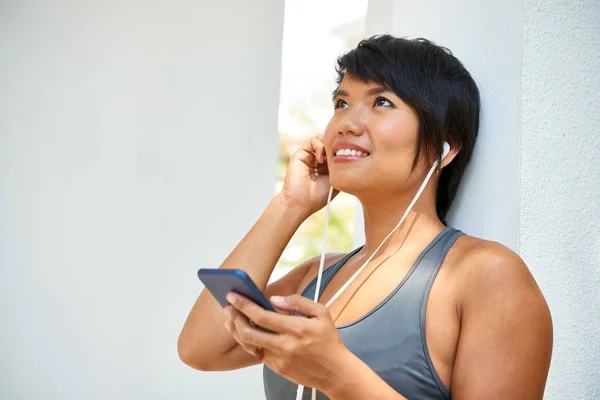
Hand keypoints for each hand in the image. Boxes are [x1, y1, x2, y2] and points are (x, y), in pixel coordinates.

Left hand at [223, 292, 348, 391]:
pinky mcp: (277, 368)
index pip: (262, 316)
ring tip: (230, 319)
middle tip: (228, 306)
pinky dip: (247, 342)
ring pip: (248, 345)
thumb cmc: (328, 340)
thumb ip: (299, 302)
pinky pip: (257, 354)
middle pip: (249, 332)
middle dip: (235, 317)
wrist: (334, 371)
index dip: (244, 305)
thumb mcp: (322, 313)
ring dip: (236, 330)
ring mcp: (279, 359)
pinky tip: (243, 333)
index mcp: (297, 328)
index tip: (233, 295)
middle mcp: (285, 345)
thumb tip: (274, 299)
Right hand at [279, 135, 339, 217]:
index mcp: (326, 165)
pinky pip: (313, 140)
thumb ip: (340, 167)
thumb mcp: (336, 181)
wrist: (301, 202)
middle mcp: (317, 159)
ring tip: (328, 160)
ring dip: (328, 146)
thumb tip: (349, 154)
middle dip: (336, 146)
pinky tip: (321, 160)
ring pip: (322, 139)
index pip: (336, 150)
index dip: (343, 150)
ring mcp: (309, 155)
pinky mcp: (300, 153)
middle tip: (339, 156)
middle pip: (330, 142)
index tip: (347, 157)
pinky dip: (319, 146)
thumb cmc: (318, 196)